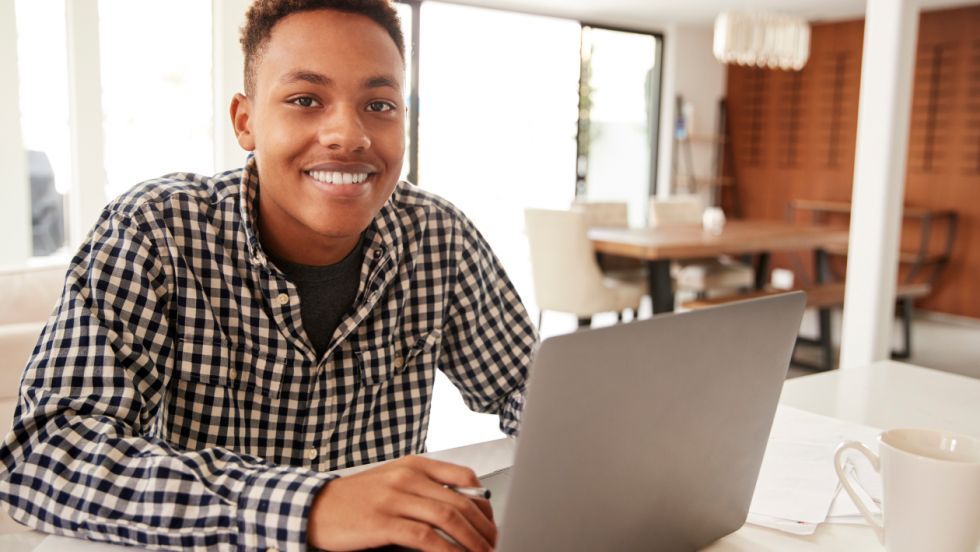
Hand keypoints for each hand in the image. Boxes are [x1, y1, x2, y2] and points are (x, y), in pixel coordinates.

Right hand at [307, 455, 495, 551]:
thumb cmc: (355, 498)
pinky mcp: (383, 522)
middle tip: (494, 544)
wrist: (314, 506)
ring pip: (449, 518)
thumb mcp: (393, 483)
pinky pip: (425, 538)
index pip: (465, 476)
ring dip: (472, 542)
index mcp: (414, 465)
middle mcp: (408, 477)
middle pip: (462, 501)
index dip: (485, 503)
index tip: (492, 523)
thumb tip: (462, 507)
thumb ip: (424, 489)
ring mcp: (395, 498)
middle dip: (485, 528)